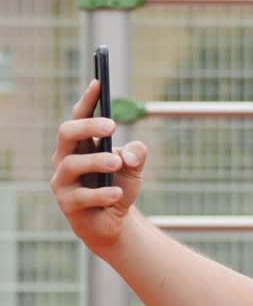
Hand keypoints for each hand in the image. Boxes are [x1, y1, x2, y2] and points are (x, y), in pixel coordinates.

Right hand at [50, 79, 146, 257]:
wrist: (113, 223)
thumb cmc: (118, 188)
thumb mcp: (134, 167)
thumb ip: (137, 153)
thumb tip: (127, 154)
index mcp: (80, 144)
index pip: (79, 117)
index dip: (88, 99)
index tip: (99, 82)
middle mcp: (65, 159)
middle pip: (67, 133)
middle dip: (88, 125)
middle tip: (112, 125)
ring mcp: (63, 182)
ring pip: (71, 163)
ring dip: (96, 161)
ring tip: (116, 163)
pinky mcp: (68, 204)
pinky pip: (81, 196)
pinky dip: (101, 193)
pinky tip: (117, 193)